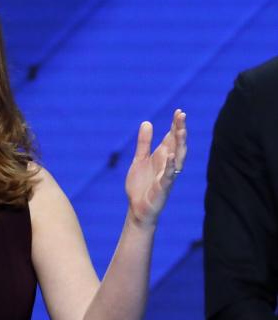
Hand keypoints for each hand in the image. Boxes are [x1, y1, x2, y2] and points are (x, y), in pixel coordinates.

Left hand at [125, 109, 186, 226]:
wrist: (137, 208)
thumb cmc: (141, 184)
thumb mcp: (139, 159)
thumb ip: (144, 143)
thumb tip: (147, 122)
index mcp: (162, 157)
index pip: (171, 138)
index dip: (175, 125)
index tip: (179, 111)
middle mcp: (168, 164)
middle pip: (177, 145)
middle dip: (180, 130)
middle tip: (182, 115)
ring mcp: (167, 176)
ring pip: (178, 158)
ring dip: (180, 144)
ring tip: (181, 130)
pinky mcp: (163, 188)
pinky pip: (169, 176)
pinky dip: (171, 166)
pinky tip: (171, 156)